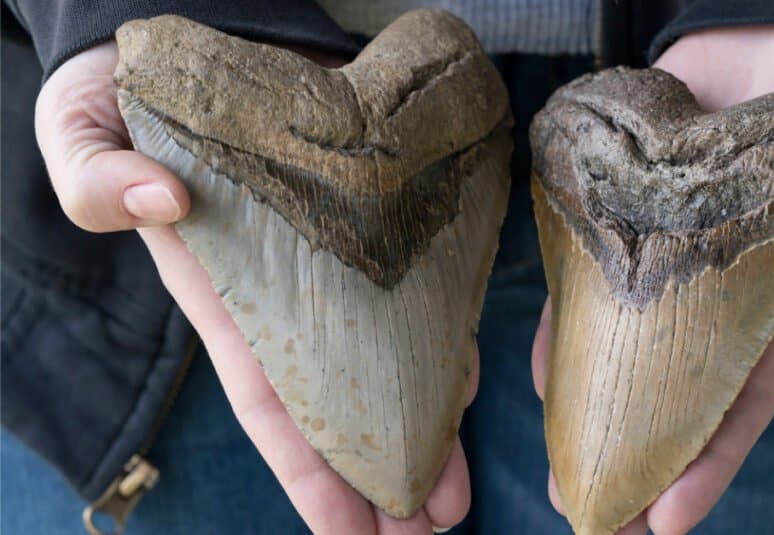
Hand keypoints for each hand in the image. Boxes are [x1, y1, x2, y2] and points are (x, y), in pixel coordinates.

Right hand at [36, 41, 475, 533]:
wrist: (193, 49)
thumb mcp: (82, 134)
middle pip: (341, 403)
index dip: (310, 473)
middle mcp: (287, 296)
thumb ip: (98, 178)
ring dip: (423, 423)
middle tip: (433, 524)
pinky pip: (417, 291)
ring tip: (457, 484)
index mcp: (224, 296)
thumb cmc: (126, 101)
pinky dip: (441, 338)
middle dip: (381, 470)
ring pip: (386, 360)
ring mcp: (337, 264)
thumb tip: (161, 201)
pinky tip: (465, 381)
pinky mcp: (377, 222)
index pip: (271, 403)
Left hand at [531, 26, 773, 533]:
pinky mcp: (633, 204)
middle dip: (636, 455)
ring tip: (553, 459)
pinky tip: (540, 363)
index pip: (745, 394)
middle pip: (673, 389)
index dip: (709, 461)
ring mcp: (672, 249)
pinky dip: (565, 318)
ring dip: (590, 402)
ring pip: (623, 342)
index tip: (665, 523)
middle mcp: (722, 284)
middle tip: (587, 515)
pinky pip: (588, 273)